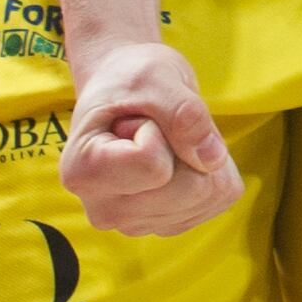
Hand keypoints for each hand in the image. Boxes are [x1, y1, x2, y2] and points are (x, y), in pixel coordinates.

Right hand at [59, 40, 244, 235]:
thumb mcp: (155, 77)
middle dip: (188, 145)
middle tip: (158, 126)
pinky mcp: (167, 225)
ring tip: (167, 139)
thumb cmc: (131, 79)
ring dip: (201, 156)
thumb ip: (183, 112)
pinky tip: (180, 156)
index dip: (160, 129)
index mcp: (83, 173)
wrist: (126, 93)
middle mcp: (104, 211)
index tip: (136, 117)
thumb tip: (213, 159)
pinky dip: (213, 170)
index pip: (153, 165)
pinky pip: (219, 199)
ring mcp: (135, 225)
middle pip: (188, 189)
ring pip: (207, 196)